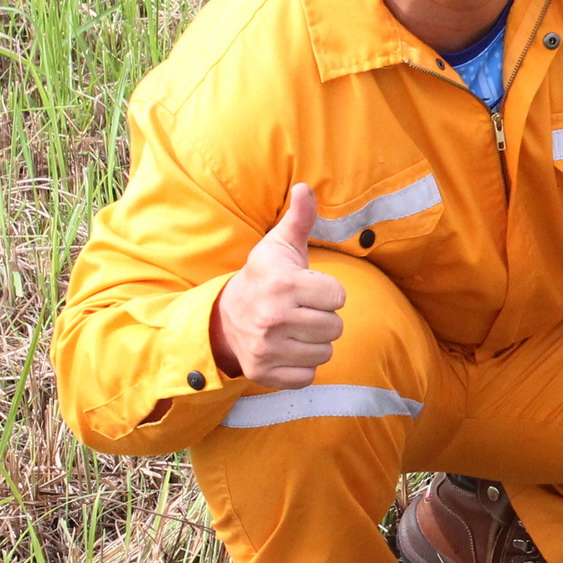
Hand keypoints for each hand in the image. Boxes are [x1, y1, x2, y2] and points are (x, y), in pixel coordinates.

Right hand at [207, 185, 346, 388]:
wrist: (223, 317)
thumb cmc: (263, 277)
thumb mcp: (279, 246)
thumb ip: (299, 218)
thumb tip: (305, 187)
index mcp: (282, 285)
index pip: (339, 297)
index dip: (328, 292)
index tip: (307, 289)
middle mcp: (272, 318)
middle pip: (335, 327)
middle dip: (323, 318)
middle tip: (301, 310)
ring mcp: (266, 348)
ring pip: (326, 352)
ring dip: (315, 342)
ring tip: (294, 328)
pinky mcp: (264, 373)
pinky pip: (309, 375)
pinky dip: (303, 365)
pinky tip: (287, 349)